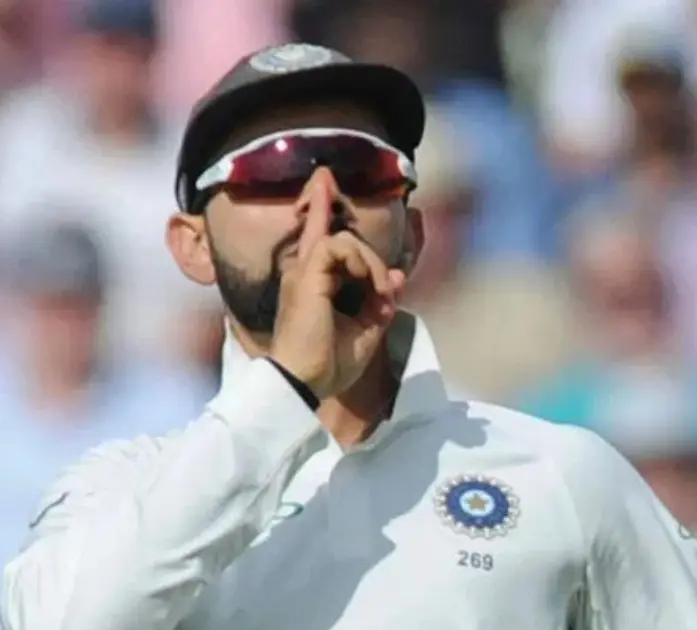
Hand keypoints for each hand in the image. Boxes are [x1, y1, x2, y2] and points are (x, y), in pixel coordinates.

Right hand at [268, 177, 406, 399]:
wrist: (304, 383)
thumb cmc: (327, 365)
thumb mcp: (365, 333)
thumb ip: (378, 303)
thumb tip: (394, 275)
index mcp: (312, 285)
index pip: (318, 238)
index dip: (320, 207)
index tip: (323, 178)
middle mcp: (304, 273)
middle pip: (325, 230)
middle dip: (357, 243)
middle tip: (381, 289)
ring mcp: (303, 272)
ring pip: (343, 238)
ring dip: (370, 262)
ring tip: (378, 292)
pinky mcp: (307, 276)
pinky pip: (338, 245)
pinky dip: (362, 262)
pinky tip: (370, 284)